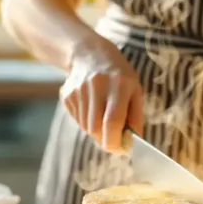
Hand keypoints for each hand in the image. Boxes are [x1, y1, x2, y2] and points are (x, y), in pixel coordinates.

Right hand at [60, 35, 143, 152]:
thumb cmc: (120, 77)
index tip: (119, 149)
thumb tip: (131, 144)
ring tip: (103, 115)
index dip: (115, 141)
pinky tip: (92, 107)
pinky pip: (77, 120)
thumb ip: (135, 118)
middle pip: (96, 128)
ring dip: (97, 130)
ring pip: (86, 127)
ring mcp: (79, 89)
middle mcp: (97, 85)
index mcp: (119, 84)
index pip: (113, 121)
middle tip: (113, 138)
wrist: (90, 54)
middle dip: (106, 139)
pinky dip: (86, 122)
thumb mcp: (135, 92)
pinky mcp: (67, 94)